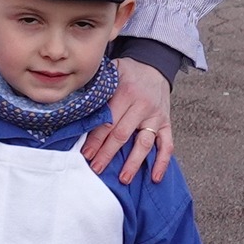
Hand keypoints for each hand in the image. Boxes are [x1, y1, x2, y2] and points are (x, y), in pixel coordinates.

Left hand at [81, 58, 172, 185]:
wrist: (155, 65)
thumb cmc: (128, 73)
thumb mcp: (111, 72)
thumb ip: (98, 87)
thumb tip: (75, 103)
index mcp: (125, 93)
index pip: (108, 121)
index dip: (96, 139)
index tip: (85, 154)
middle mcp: (142, 106)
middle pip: (122, 135)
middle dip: (107, 154)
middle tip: (96, 168)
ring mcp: (155, 117)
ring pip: (144, 143)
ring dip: (133, 162)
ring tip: (123, 179)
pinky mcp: (166, 123)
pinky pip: (167, 145)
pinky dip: (162, 161)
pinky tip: (155, 177)